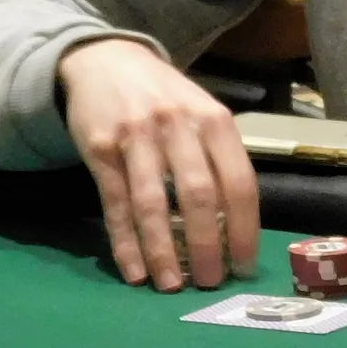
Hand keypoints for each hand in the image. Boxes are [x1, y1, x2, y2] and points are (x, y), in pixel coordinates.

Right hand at [57, 37, 260, 292]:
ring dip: (164, 251)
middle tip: (210, 283)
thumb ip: (219, 159)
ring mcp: (137, 136)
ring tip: (171, 286)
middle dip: (207, 245)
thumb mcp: (201, 113)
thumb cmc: (166, 98)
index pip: (239, 181)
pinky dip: (126, 243)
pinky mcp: (101, 148)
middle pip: (199, 195)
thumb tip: (237, 228)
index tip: (246, 265)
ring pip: (153, 204)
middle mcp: (178, 124)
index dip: (245, 228)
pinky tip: (135, 272)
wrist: (106, 61)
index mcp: (214, 119)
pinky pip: (116, 204)